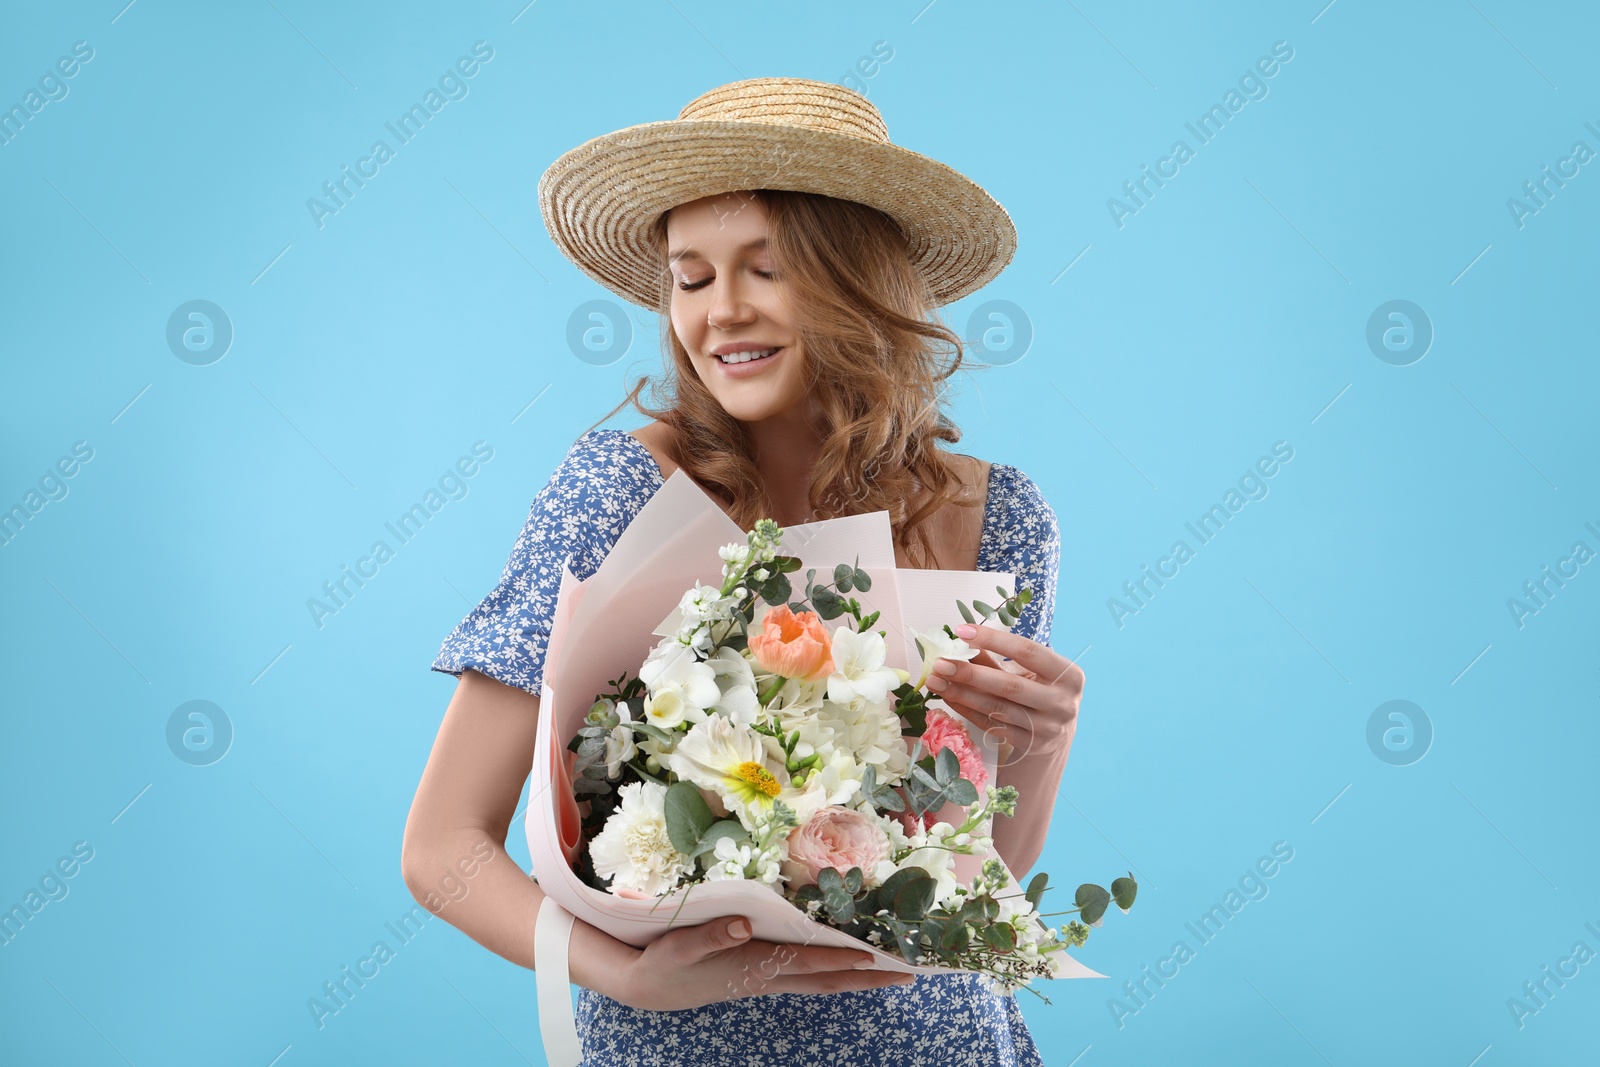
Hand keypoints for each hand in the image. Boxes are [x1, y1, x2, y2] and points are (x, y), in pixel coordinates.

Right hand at [614, 915, 915, 1010]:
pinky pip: (807, 977)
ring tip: (888, 971)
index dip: (843, 960)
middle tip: (907, 975)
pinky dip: (832, 972)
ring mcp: (766, 980)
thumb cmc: (664, 963)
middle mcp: (768, 977)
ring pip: (820, 982)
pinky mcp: (759, 976)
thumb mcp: (680, 947)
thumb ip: (712, 935)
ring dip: (855, 977)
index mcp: (755, 967)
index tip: (876, 958)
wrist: (647, 987)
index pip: (810, 964)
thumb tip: (744, 924)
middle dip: (868, 978)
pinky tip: (842, 966)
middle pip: (828, 981)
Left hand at [922, 622, 1082, 767]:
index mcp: (1070, 675)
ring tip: (935, 680)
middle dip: (970, 673)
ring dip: (961, 693)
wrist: (1057, 736)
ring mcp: (1047, 728)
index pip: (1027, 651)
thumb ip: (999, 658)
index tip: (961, 631)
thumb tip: (961, 641)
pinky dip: (966, 710)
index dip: (993, 640)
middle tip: (940, 663)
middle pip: (1009, 685)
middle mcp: (1062, 703)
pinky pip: (991, 725)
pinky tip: (948, 697)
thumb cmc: (1041, 692)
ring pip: (996, 708)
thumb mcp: (1031, 672)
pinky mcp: (1030, 745)